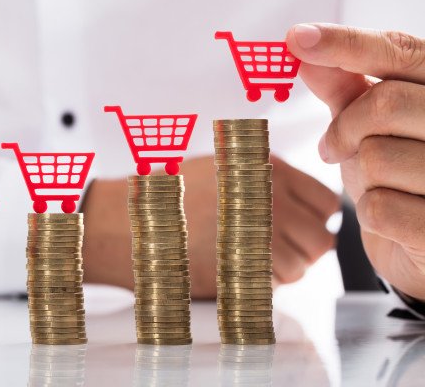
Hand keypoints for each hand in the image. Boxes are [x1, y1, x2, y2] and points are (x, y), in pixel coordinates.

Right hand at [82, 156, 337, 297]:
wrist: (126, 223)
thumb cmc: (166, 197)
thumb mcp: (219, 166)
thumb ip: (264, 180)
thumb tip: (303, 206)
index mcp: (266, 170)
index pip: (326, 204)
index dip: (315, 219)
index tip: (299, 227)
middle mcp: (270, 201)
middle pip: (321, 239)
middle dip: (303, 249)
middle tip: (275, 251)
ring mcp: (258, 236)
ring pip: (302, 267)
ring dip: (282, 270)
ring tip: (248, 261)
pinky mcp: (242, 270)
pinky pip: (274, 286)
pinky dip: (260, 285)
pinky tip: (234, 271)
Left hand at [287, 23, 424, 299]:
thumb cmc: (401, 178)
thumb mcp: (371, 126)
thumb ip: (344, 87)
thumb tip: (302, 46)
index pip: (400, 52)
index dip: (346, 44)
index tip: (296, 38)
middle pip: (384, 104)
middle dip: (344, 130)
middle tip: (334, 148)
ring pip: (376, 157)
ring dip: (359, 176)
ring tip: (378, 186)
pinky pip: (380, 208)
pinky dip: (370, 215)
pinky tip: (392, 219)